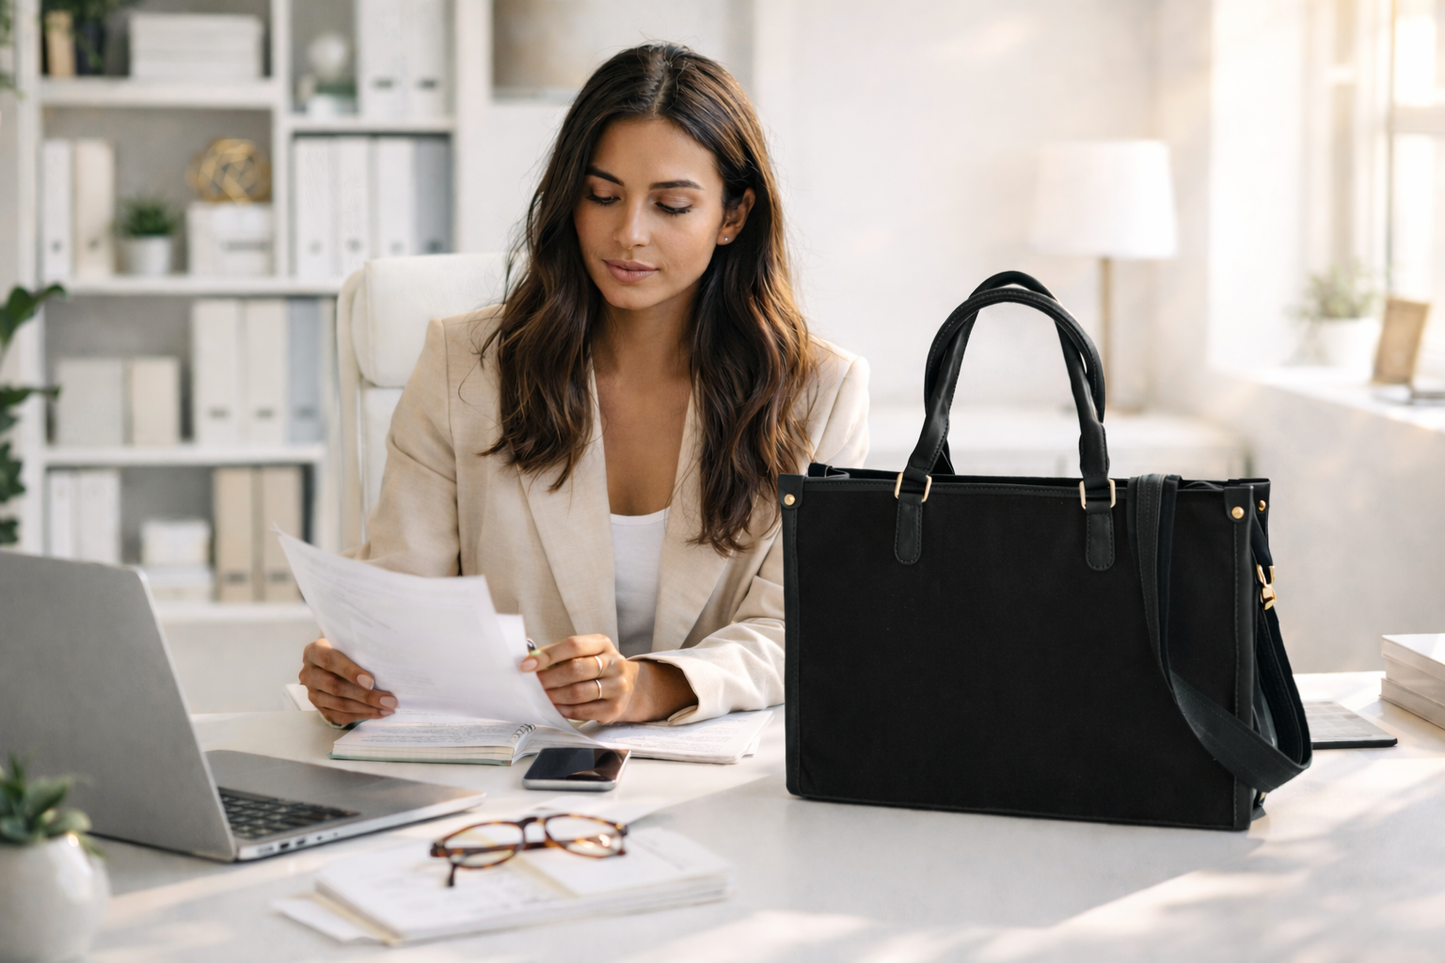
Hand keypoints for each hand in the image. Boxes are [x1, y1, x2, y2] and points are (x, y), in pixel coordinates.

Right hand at [299, 637, 398, 725]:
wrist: (329, 658)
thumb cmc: (344, 648)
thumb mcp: (348, 643)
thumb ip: (359, 650)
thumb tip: (386, 664)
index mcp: (314, 652)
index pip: (330, 661)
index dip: (350, 672)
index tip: (371, 681)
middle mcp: (309, 673)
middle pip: (336, 687)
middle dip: (365, 695)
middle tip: (389, 700)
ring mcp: (312, 692)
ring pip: (339, 704)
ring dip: (366, 708)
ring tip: (387, 708)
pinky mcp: (319, 707)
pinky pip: (339, 716)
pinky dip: (360, 715)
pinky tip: (378, 713)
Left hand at [520, 634, 696, 722]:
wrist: (628, 686)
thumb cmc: (596, 668)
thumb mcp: (584, 654)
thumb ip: (558, 655)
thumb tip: (529, 660)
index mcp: (602, 644)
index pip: (573, 645)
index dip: (548, 655)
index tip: (527, 664)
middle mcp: (614, 663)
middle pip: (575, 669)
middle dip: (549, 678)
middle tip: (533, 684)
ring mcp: (617, 686)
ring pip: (578, 692)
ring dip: (554, 696)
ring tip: (541, 697)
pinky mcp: (615, 708)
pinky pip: (584, 711)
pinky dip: (565, 710)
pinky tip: (556, 708)